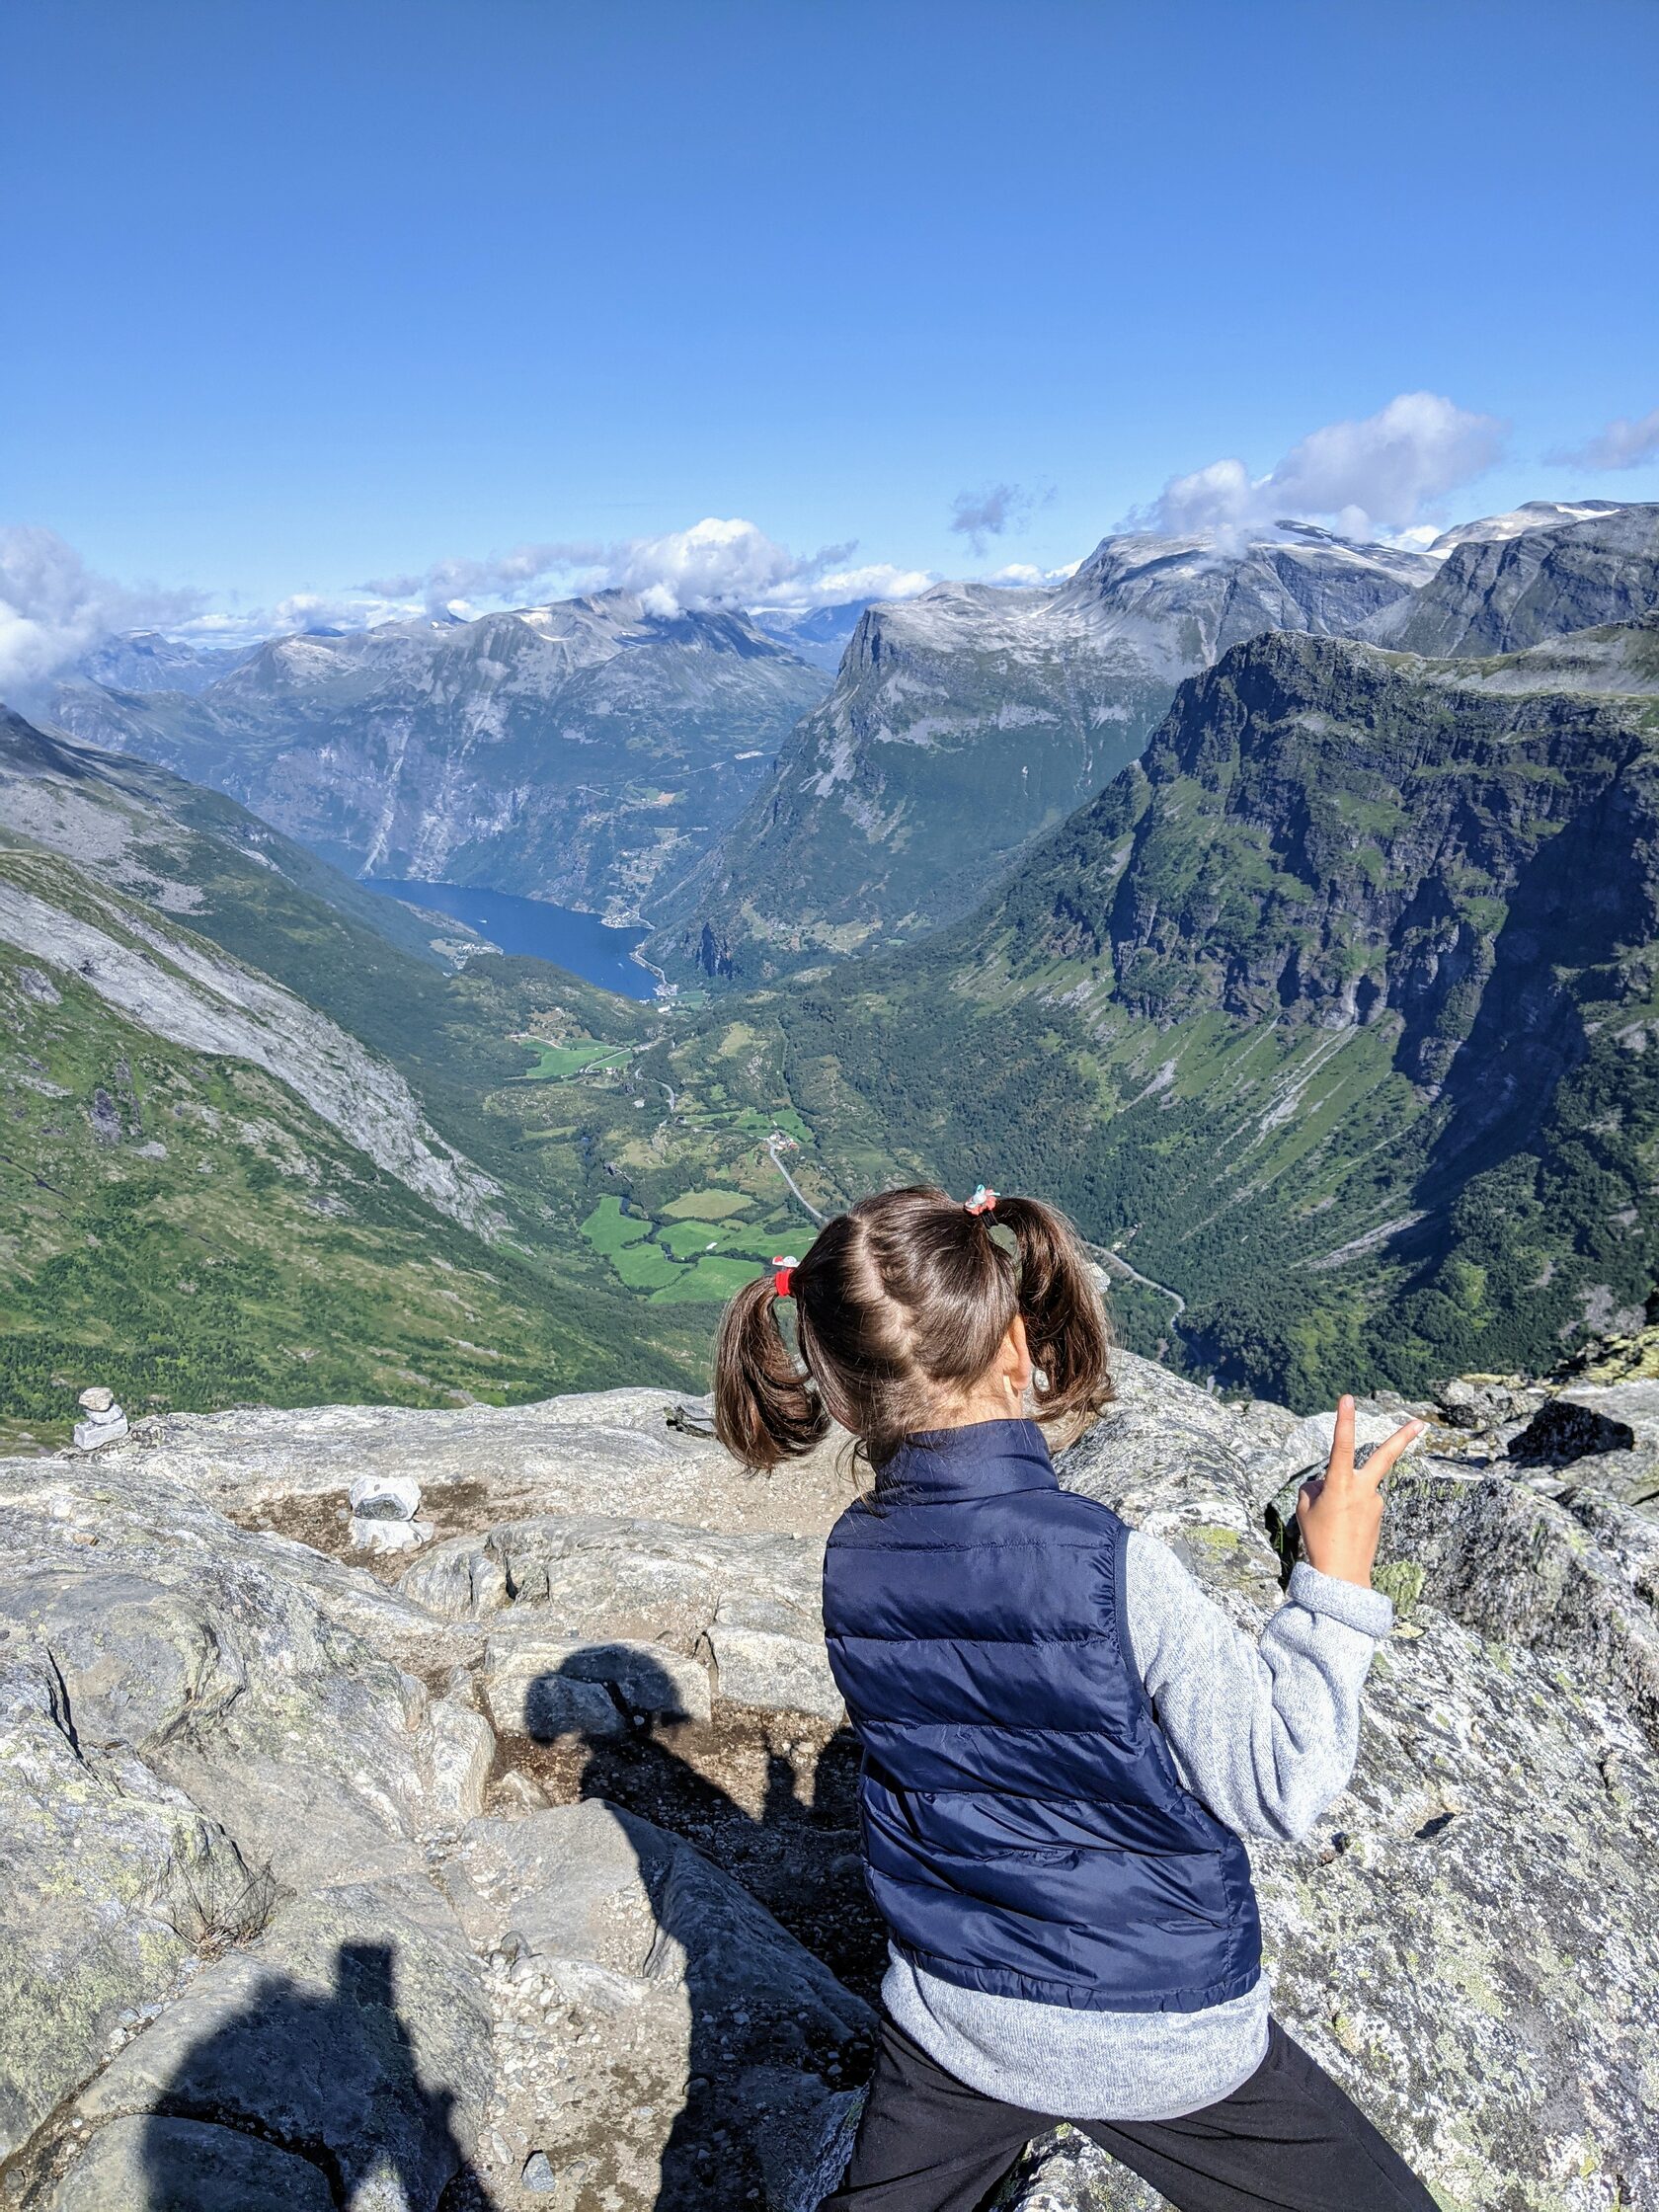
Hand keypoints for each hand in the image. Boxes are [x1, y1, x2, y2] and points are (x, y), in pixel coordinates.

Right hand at [1295, 1396, 1424, 1588]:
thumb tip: (1328, 1483)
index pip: (1341, 1445)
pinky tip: (1342, 1528)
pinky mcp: (1379, 1514)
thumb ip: (1316, 1487)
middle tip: (1422, 1422)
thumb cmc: (1318, 1541)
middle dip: (1403, 1437)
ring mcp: (1375, 1502)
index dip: (1344, 1420)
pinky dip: (1348, 1509)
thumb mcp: (1305, 1509)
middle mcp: (1363, 1489)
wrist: (1342, 1576)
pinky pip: (1360, 1502)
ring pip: (1357, 1486)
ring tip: (1331, 1524)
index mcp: (1340, 1485)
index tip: (1347, 1399)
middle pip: (1385, 1456)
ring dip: (1343, 1497)